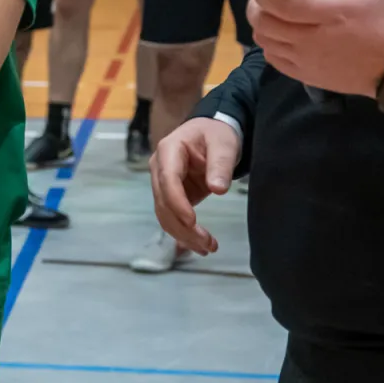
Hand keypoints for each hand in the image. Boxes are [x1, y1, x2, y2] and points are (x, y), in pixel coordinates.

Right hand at [151, 117, 241, 254]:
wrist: (210, 134)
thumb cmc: (216, 134)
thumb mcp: (224, 143)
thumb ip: (221, 164)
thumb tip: (218, 189)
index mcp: (169, 151)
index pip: (168, 180)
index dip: (177, 203)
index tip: (193, 221)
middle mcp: (159, 168)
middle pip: (163, 203)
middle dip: (183, 227)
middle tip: (209, 244)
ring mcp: (162, 183)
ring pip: (164, 215)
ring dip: (183, 235)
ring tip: (208, 248)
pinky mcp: (171, 195)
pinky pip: (171, 218)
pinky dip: (183, 233)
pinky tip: (199, 246)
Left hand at [247, 0, 383, 95]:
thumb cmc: (381, 20)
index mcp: (327, 13)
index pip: (278, 3)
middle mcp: (311, 38)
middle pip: (264, 23)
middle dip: (255, 7)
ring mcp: (305, 60)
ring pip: (264, 41)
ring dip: (260, 25)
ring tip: (270, 15)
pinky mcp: (305, 75)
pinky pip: (272, 59)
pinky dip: (269, 45)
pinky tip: (280, 36)